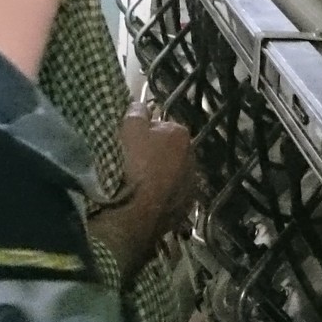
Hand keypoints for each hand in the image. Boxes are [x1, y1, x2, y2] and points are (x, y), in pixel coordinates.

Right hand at [87, 103, 193, 274]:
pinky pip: (171, 197)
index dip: (145, 133)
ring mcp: (190, 186)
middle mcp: (192, 159)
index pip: (163, 127)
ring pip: (172, 176)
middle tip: (133, 164)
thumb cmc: (131, 166)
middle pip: (170, 151)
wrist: (133, 214)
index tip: (131, 142)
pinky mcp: (184, 210)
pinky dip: (162, 198)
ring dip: (161, 178)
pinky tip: (146, 202)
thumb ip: (137, 113)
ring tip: (138, 186)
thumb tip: (141, 106)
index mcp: (180, 135)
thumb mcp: (128, 129)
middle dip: (156, 155)